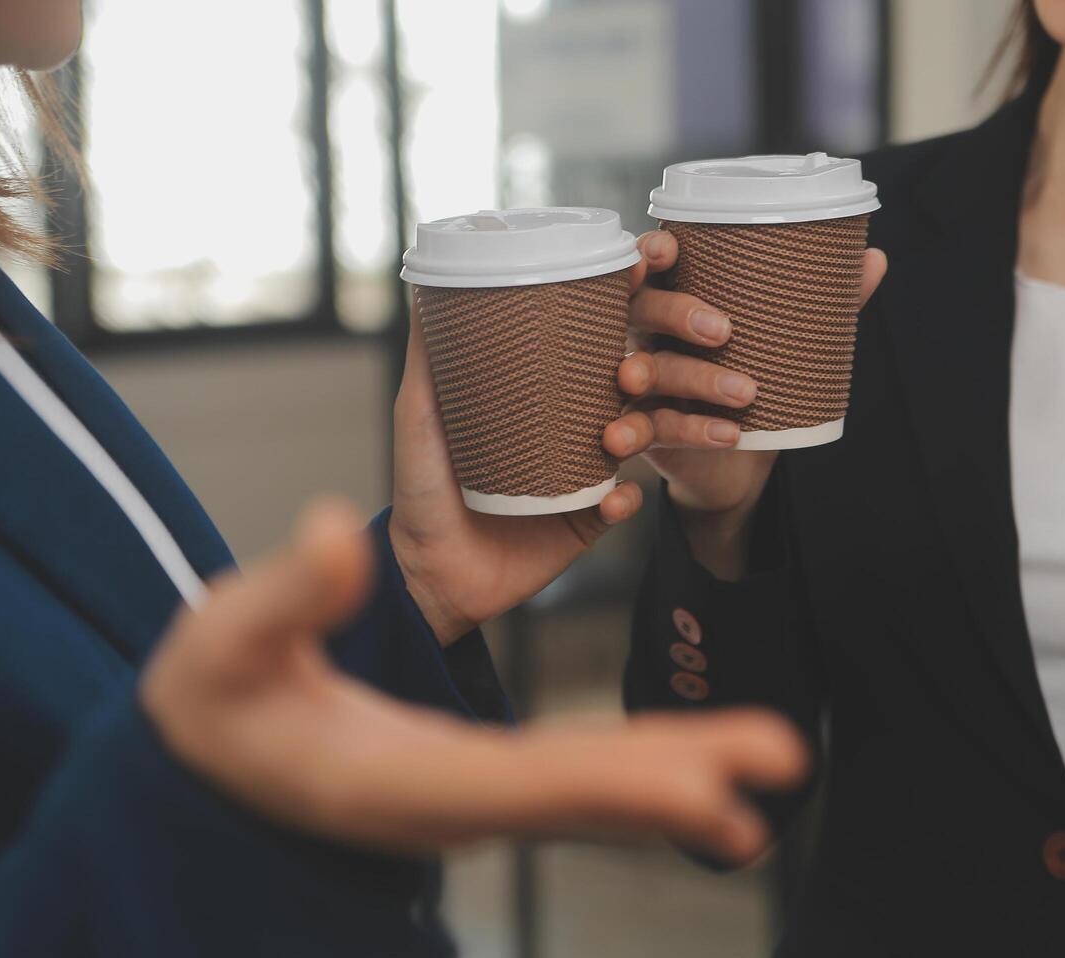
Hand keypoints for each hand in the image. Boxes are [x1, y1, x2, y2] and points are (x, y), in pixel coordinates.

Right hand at [141, 501, 807, 860]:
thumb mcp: (223, 641)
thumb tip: (334, 533)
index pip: (522, 785)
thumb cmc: (209, 703)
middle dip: (679, 776)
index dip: (619, 785)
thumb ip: (281, 595)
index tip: (709, 784)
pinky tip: (692, 766)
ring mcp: (462, 796)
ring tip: (764, 762)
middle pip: (578, 794)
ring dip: (673, 768)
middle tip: (780, 759)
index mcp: (392, 781)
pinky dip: (632, 766)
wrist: (202, 759)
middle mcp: (443, 804)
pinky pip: (568, 774)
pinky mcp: (471, 775)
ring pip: (584, 786)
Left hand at [389, 317, 644, 646]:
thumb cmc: (420, 490)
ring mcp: (581, 474)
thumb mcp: (419, 415)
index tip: (637, 275)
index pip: (586, 344)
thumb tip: (425, 284)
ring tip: (614, 442)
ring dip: (636, 436)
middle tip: (634, 374)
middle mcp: (566, 427)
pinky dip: (623, 501)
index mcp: (536, 394)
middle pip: (624, 388)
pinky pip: (622, 505)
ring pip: (633, 441)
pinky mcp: (588, 520)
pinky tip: (613, 499)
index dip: (618, 311)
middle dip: (645, 373)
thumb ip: (428, 358)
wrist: (428, 574)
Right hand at [601, 231, 887, 577]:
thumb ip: (820, 304)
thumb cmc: (750, 376)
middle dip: (676, 312)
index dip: (647, 252)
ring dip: (697, 379)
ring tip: (746, 393)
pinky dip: (694, 430)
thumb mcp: (783, 341)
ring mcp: (636, 382)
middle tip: (724, 330)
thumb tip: (875, 259)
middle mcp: (644, 335)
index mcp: (672, 298)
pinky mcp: (641, 429)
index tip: (666, 250)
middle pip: (639, 310)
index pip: (646, 265)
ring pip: (649, 370)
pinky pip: (658, 427)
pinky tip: (729, 435)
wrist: (734, 460)